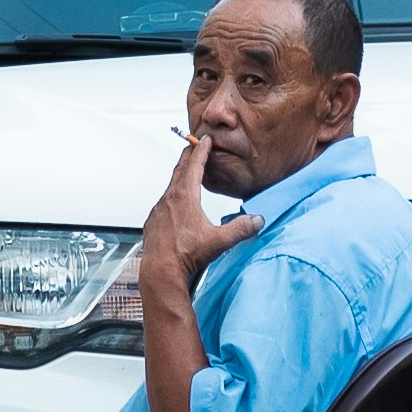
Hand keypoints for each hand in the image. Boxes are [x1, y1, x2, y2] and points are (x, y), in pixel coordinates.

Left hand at [143, 130, 257, 289]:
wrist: (160, 271)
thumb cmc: (185, 255)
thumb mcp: (219, 241)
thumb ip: (240, 229)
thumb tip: (258, 220)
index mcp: (185, 197)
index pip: (194, 166)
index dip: (201, 151)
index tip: (205, 140)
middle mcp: (169, 199)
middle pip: (180, 170)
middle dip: (189, 157)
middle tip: (194, 146)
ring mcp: (158, 210)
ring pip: (170, 186)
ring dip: (180, 176)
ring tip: (186, 173)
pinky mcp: (153, 222)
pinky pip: (163, 202)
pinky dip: (172, 195)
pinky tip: (176, 204)